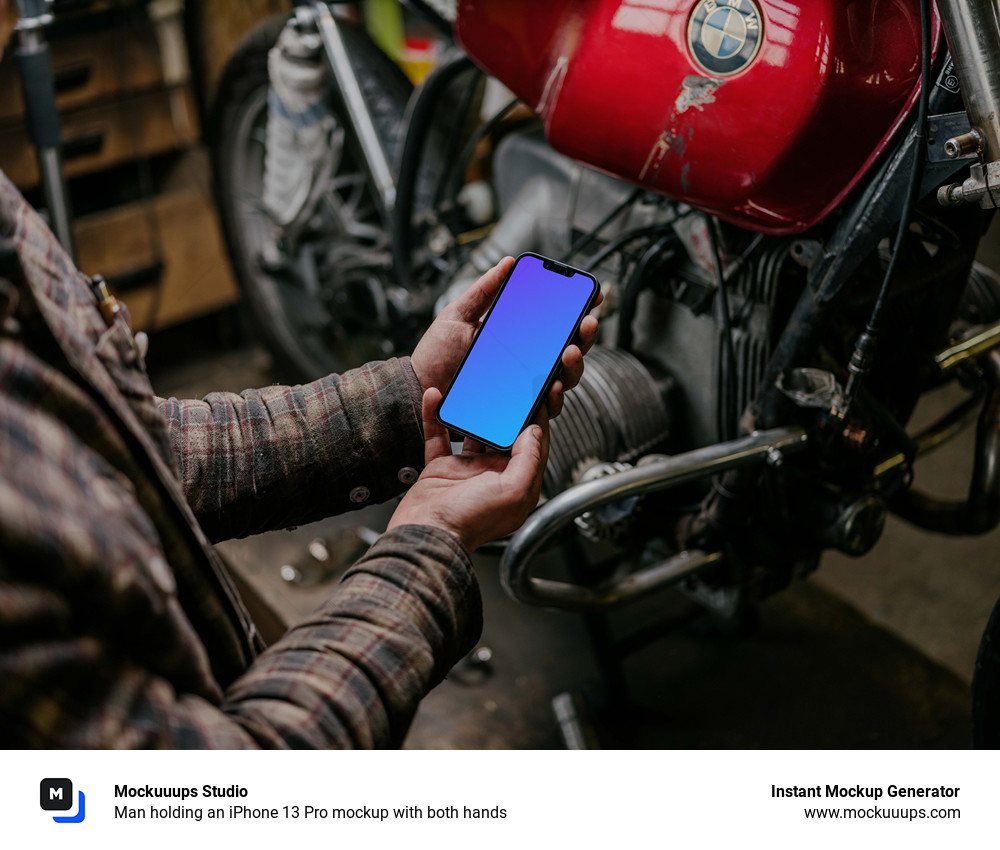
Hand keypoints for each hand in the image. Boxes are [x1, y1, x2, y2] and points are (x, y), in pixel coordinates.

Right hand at [386, 387, 548, 552]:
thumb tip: (534, 432)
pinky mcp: (441, 467)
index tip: (539, 394)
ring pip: (472, 430)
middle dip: (506, 408)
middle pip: (504, 433)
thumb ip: (528, 460)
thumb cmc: (470, 522)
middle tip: (508, 382)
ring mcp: (467, 469)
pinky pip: (439, 436)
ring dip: (471, 408)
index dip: (538, 419)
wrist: (427, 534)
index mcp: (517, 483)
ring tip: (472, 385)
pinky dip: (436, 415)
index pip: (534, 445)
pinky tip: (435, 398)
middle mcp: (494, 475)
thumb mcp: (513, 492)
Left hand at [410, 257, 601, 418]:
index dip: (579, 310)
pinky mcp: (516, 411)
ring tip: (569, 352)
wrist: (418, 388)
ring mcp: (524, 388)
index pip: (557, 324)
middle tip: (586, 323)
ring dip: (575, 365)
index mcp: (519, 338)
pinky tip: (553, 386)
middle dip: (585, 335)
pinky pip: (544, 408)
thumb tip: (507, 263)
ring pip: (564, 379)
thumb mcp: (457, 314)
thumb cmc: (436, 354)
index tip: (592, 295)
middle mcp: (527, 363)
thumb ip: (483, 290)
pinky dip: (554, 398)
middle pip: (570, 350)